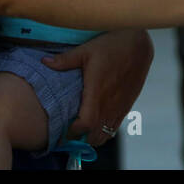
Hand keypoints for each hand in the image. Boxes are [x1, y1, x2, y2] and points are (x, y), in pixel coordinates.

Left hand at [44, 28, 152, 146]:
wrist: (139, 44)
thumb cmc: (112, 45)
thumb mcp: (86, 50)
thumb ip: (65, 60)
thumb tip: (44, 62)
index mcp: (97, 92)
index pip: (85, 124)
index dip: (73, 131)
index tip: (63, 129)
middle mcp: (110, 103)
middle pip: (96, 136)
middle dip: (81, 139)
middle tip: (70, 131)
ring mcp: (120, 106)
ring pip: (107, 134)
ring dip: (94, 135)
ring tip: (83, 128)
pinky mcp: (128, 104)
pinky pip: (116, 126)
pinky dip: (105, 129)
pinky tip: (97, 120)